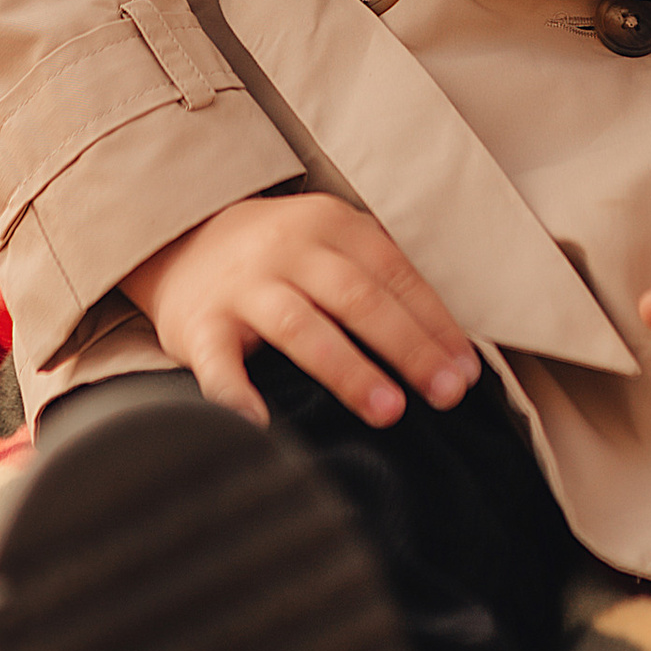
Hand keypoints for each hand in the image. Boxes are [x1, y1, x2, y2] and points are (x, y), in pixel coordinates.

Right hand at [122, 193, 480, 431]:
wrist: (184, 243)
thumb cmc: (281, 259)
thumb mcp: (332, 245)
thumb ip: (380, 281)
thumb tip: (450, 351)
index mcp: (330, 225)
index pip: (394, 274)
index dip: (435, 323)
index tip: (466, 370)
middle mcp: (287, 249)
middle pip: (357, 296)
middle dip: (407, 347)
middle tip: (445, 393)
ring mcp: (243, 287)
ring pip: (301, 326)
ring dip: (348, 369)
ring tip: (388, 410)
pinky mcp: (201, 326)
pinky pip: (219, 364)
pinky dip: (237, 395)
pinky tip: (261, 425)